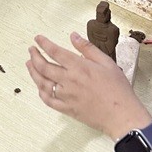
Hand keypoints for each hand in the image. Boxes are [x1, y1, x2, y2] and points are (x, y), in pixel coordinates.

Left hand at [26, 32, 150, 139]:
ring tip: (29, 64)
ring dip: (33, 72)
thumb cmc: (117, 89)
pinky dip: (41, 92)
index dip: (44, 44)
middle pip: (43, 66)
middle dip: (34, 56)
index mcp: (78, 67)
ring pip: (42, 83)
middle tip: (31, 50)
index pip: (55, 52)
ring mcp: (65, 96)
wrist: (121, 115)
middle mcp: (68, 80)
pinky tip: (39, 87)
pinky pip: (48, 100)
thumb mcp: (106, 62)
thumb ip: (88, 48)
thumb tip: (74, 36)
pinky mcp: (66, 109)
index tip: (38, 39)